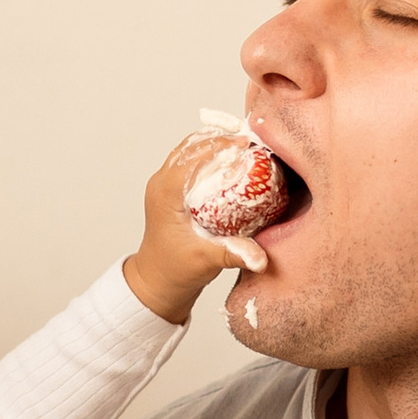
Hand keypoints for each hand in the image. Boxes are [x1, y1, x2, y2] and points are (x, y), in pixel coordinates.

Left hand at [122, 134, 247, 327]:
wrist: (157, 280)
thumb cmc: (175, 270)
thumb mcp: (206, 261)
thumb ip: (233, 255)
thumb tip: (261, 258)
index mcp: (165, 193)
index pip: (192, 156)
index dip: (221, 145)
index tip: (248, 143)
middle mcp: (161, 183)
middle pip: (192, 145)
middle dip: (222, 137)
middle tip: (253, 138)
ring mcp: (164, 183)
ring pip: (191, 148)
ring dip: (217, 142)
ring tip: (247, 142)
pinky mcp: (172, 187)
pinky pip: (192, 160)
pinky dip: (212, 154)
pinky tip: (234, 158)